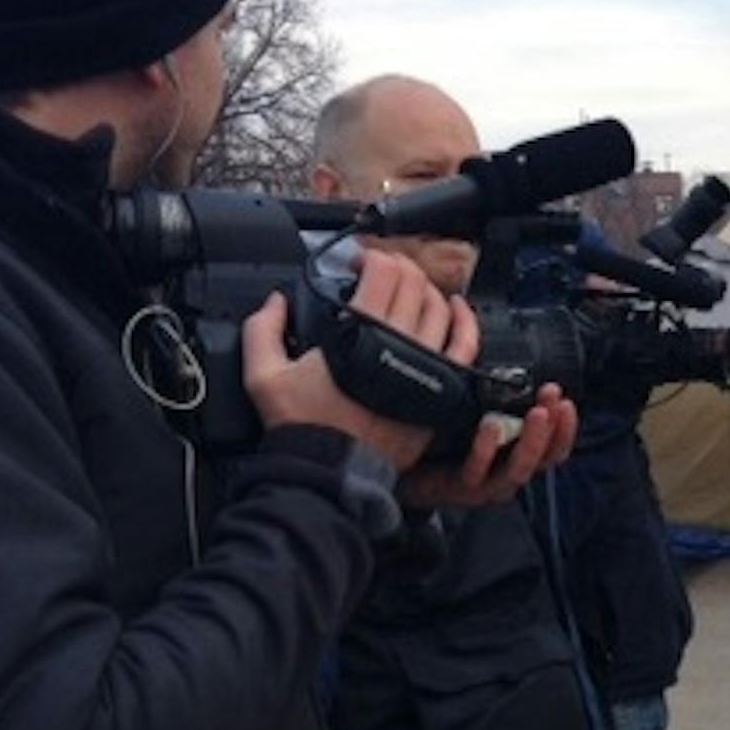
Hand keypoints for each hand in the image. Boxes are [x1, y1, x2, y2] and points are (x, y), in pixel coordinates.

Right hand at [242, 251, 477, 470]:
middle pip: (413, 284)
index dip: (372, 257)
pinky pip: (466, 345)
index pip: (383, 272)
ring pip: (440, 308)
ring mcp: (426, 365)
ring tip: (409, 290)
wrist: (332, 472)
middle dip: (397, 267)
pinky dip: (464, 320)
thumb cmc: (304, 428)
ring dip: (425, 289)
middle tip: (382, 272)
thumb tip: (276, 301)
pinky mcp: (441, 389)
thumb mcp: (263, 375)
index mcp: (361, 333)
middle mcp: (400, 344)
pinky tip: (455, 309)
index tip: (360, 262)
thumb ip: (263, 330)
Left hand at [401, 384, 580, 508]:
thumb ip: (493, 397)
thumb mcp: (474, 417)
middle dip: (554, 428)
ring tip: (536, 414)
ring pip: (518, 470)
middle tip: (555, 400)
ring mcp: (484, 485)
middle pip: (543, 459)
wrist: (404, 475)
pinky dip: (486, 449)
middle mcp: (506, 475)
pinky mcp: (458, 488)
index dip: (566, 427)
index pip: (554, 448)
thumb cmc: (441, 445)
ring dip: (532, 441)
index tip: (566, 400)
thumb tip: (506, 355)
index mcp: (515, 458)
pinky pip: (476, 471)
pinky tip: (489, 425)